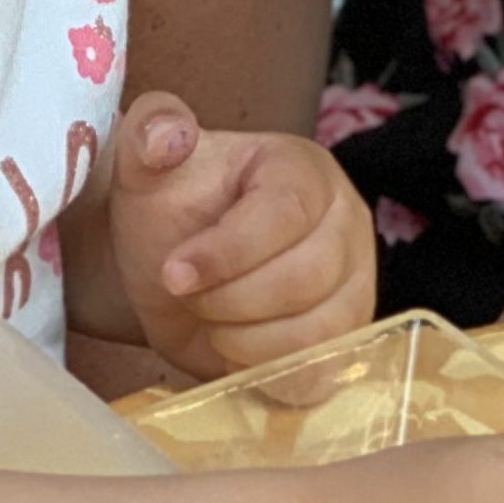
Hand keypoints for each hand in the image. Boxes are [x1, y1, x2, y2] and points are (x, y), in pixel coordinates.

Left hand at [107, 91, 376, 376]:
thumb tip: (168, 136)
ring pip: (318, 333)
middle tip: (190, 296)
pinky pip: (320, 374)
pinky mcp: (345, 341)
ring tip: (211, 318)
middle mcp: (346, 224)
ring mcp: (355, 285)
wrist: (174, 272)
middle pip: (305, 279)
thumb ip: (151, 128)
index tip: (173, 273)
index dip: (227, 252)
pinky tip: (235, 350)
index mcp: (305, 170)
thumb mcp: (148, 163)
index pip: (285, 214)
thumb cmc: (170, 211)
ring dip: (244, 340)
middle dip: (229, 300)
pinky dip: (268, 373)